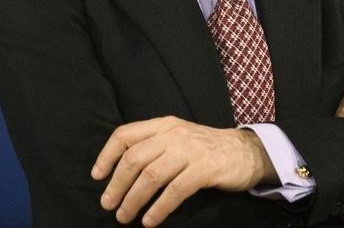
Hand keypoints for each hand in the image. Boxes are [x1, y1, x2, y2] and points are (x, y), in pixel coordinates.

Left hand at [90, 116, 275, 225]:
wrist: (246, 151)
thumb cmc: (205, 148)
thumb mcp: (177, 137)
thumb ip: (153, 145)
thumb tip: (120, 169)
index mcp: (162, 125)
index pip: (125, 135)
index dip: (107, 155)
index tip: (97, 176)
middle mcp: (173, 134)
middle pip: (134, 158)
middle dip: (117, 184)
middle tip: (107, 204)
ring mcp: (189, 150)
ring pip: (151, 176)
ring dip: (133, 199)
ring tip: (124, 216)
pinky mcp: (204, 169)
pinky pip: (175, 191)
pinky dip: (159, 208)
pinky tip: (150, 221)